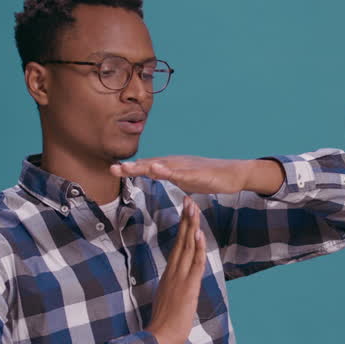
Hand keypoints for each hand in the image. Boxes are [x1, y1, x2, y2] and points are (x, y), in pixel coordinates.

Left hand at [111, 156, 283, 194]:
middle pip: (150, 165)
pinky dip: (168, 172)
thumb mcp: (183, 179)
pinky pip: (181, 173)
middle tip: (112, 169)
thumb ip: (168, 177)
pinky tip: (158, 170)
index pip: (147, 167)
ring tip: (128, 168)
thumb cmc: (208, 177)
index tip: (112, 170)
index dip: (130, 169)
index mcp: (171, 167)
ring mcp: (186, 167)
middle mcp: (175, 163)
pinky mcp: (197, 173)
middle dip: (131, 168)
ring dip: (144, 167)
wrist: (232, 174)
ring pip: (162, 167)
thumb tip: (154, 175)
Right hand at [146, 196, 205, 343]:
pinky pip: (194, 264)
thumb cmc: (164, 324)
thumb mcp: (169, 300)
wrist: (159, 337)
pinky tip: (198, 235)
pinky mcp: (188, 287)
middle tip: (187, 200)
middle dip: (185, 219)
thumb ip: (173, 288)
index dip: (182, 228)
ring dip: (191, 227)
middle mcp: (173, 272)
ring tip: (193, 208)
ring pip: (187, 248)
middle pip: (181, 241)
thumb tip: (177, 283)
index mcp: (169, 275)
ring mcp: (179, 278)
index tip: (184, 212)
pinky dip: (197, 249)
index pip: (177, 246)